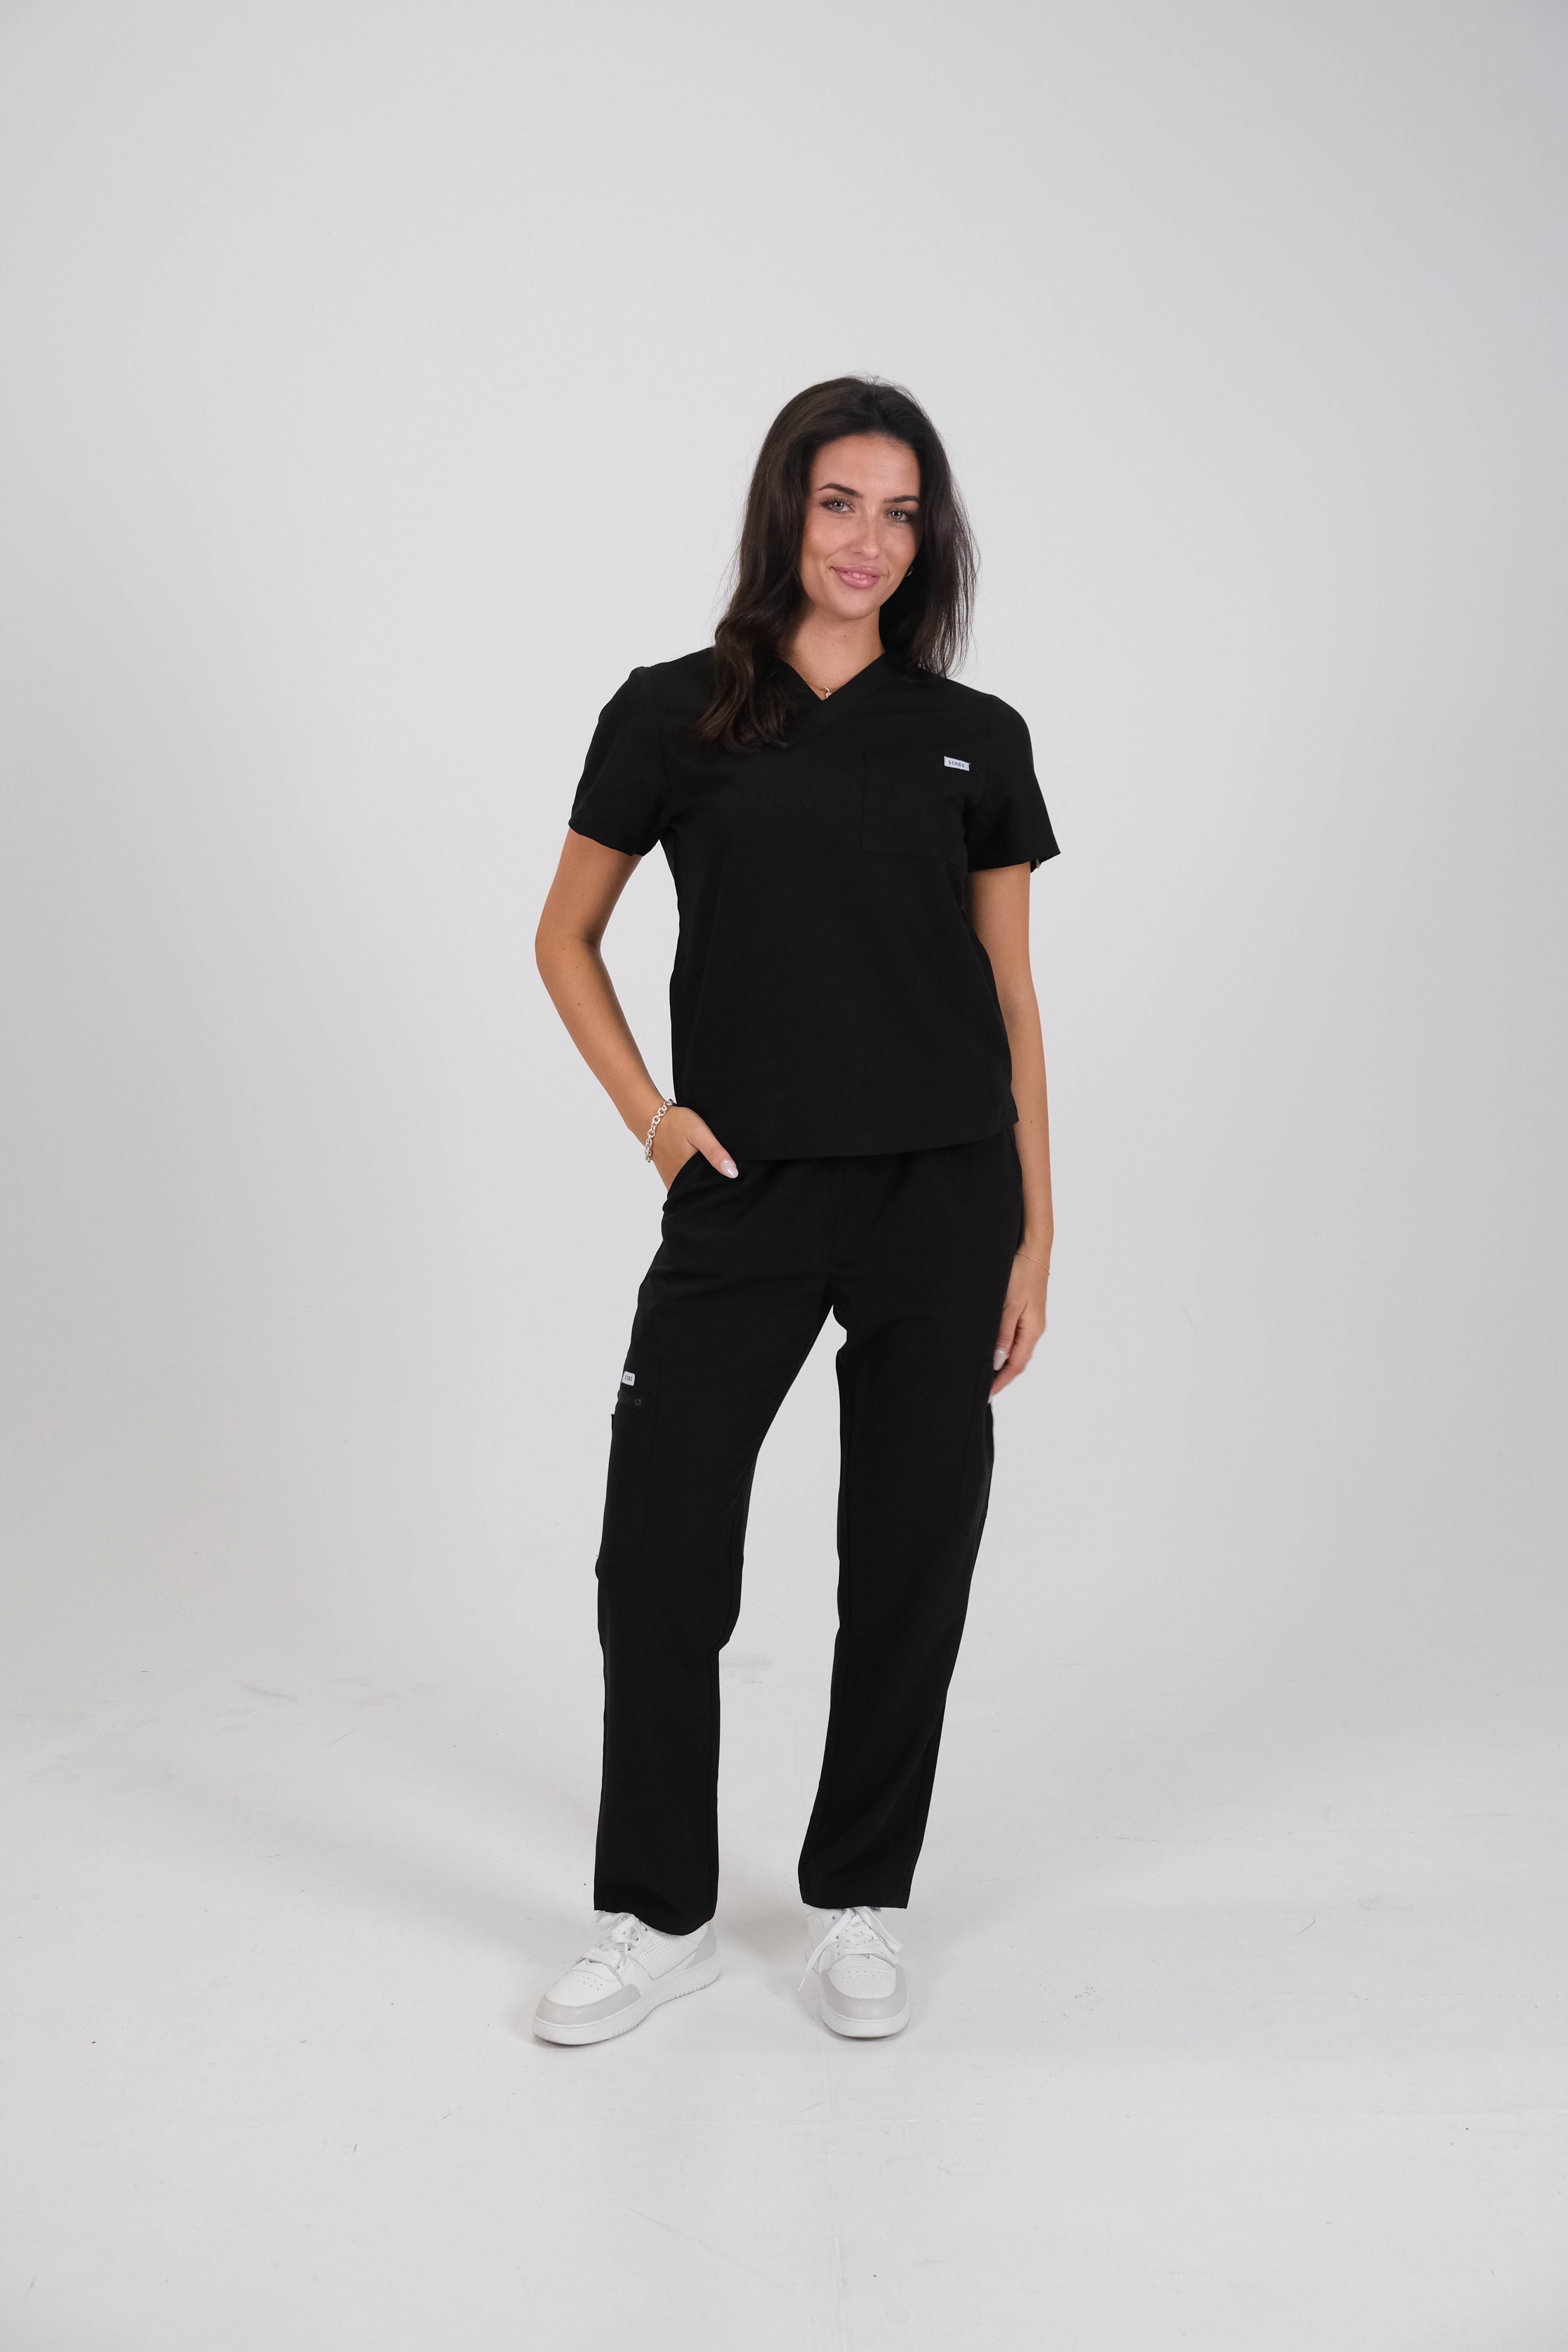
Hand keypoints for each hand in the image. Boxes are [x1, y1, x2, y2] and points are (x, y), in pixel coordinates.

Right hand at [650, 1105, 737, 1191]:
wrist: (650, 1120)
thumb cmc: (675, 1124)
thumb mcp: (699, 1133)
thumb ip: (715, 1152)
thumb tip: (733, 1173)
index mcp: (689, 1175)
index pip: (713, 1188)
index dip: (724, 1183)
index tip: (731, 1174)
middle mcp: (679, 1183)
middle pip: (703, 1190)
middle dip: (714, 1183)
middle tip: (722, 1168)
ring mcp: (672, 1181)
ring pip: (693, 1188)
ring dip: (703, 1181)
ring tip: (710, 1167)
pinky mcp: (668, 1177)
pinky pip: (684, 1184)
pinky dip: (692, 1179)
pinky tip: (697, 1167)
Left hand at [990, 1245, 1048, 1396]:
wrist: (1032, 1248)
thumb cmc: (1020, 1273)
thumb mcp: (1009, 1304)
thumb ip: (1003, 1334)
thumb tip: (997, 1361)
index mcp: (1032, 1330)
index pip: (1016, 1365)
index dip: (1000, 1382)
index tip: (985, 1394)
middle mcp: (1034, 1329)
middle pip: (1017, 1361)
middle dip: (1000, 1377)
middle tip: (981, 1388)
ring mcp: (1030, 1320)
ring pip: (1015, 1350)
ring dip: (1002, 1363)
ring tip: (984, 1374)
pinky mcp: (1025, 1311)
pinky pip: (1014, 1337)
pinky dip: (1004, 1348)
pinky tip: (992, 1350)